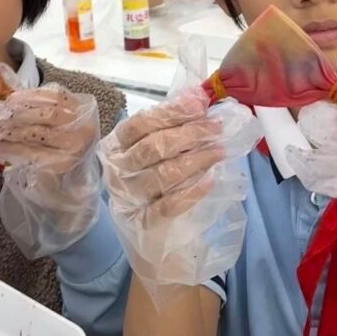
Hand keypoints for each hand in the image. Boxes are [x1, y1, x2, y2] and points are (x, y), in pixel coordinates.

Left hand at [0, 87, 103, 257]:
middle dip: (18, 115)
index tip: (11, 99)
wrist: (73, 190)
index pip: (58, 97)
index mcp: (86, 114)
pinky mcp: (59, 166)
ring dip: (10, 132)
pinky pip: (30, 153)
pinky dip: (10, 150)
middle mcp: (84, 130)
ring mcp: (73, 149)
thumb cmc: (63, 152)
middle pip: (47, 115)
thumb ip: (44, 111)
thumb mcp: (62, 127)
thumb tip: (11, 99)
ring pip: (36, 134)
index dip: (32, 96)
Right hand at [101, 89, 228, 219]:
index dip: (170, 112)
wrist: (154, 240)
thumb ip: (174, 123)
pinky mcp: (145, 224)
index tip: (200, 106)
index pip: (139, 123)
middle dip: (190, 134)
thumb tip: (197, 95)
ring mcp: (129, 199)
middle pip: (153, 147)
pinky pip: (170, 205)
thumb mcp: (159, 150)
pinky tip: (211, 180)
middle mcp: (117, 172)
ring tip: (220, 152)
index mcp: (116, 147)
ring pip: (163, 174)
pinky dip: (193, 191)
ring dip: (196, 160)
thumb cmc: (156, 185)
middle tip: (217, 128)